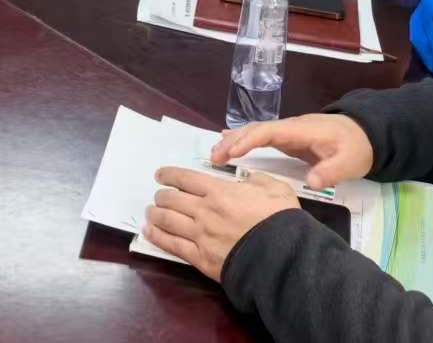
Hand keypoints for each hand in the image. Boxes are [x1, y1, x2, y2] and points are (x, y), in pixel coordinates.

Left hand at [142, 167, 299, 280]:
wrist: (283, 258)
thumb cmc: (281, 221)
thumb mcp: (275, 187)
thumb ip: (256, 180)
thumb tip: (247, 180)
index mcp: (220, 191)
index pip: (185, 178)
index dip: (169, 174)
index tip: (159, 174)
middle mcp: (204, 211)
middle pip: (171, 199)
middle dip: (162, 196)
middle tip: (159, 196)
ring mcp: (200, 235)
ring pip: (167, 221)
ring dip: (155, 214)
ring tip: (151, 211)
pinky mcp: (201, 258)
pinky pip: (172, 245)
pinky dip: (157, 237)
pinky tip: (149, 232)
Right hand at [210, 114, 374, 190]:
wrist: (366, 135)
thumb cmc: (356, 147)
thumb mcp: (349, 162)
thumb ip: (330, 171)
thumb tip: (311, 182)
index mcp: (301, 131)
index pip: (268, 132)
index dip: (248, 140)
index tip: (231, 152)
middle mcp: (290, 128)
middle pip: (256, 129)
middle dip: (233, 140)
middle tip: (213, 157)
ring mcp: (288, 132)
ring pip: (255, 132)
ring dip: (234, 140)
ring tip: (214, 153)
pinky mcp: (288, 139)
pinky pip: (261, 137)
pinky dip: (243, 140)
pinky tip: (229, 143)